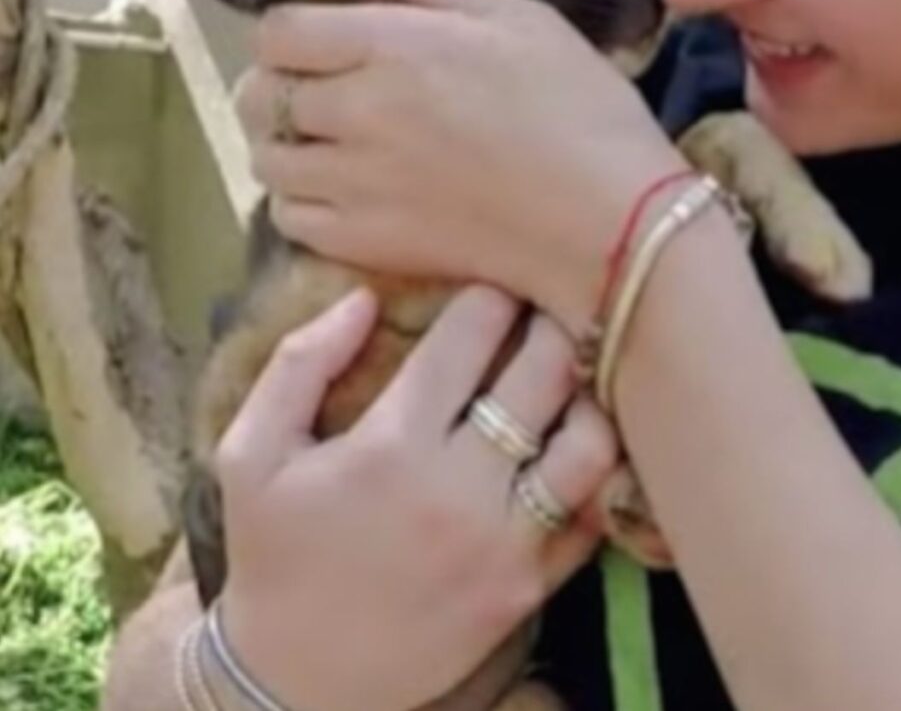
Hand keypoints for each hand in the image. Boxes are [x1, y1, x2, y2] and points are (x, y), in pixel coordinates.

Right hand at [215, 285, 619, 710]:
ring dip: (588, 398)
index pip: (473, 333)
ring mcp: (503, 541)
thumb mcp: (251, 454)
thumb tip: (362, 295)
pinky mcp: (529, 586)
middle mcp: (459, 487)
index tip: (495, 286)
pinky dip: (594, 474)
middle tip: (548, 311)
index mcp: (392, 443)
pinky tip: (576, 446)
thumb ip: (301, 364)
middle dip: (552, 325)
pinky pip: (591, 514)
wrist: (295, 683)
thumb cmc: (274, 554)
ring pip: (590, 442)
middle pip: (546, 372)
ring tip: (573, 380)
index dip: (492, 295)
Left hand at [235, 0, 687, 332]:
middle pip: (263, 95)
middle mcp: (356, 111)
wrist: (608, 219)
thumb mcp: (522, 20)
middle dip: (277, 86)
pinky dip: (297, 203)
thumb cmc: (580, 108)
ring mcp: (355, 184)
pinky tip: (335, 194)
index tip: (318, 42)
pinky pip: (290, 220)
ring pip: (267, 160)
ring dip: (281, 145)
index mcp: (392, 46)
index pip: (280, 31)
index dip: (288, 33)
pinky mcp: (367, 243)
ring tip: (318, 145)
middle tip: (312, 92)